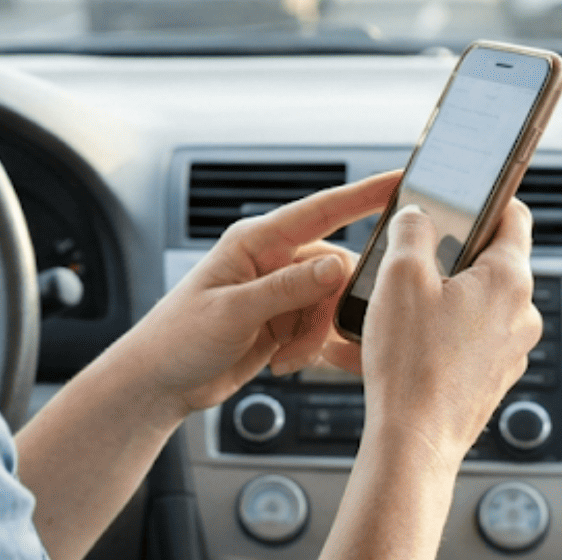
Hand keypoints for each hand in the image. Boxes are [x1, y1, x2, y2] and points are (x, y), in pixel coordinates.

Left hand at [113, 171, 398, 415]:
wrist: (159, 382)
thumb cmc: (178, 338)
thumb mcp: (233, 312)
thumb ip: (286, 289)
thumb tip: (335, 266)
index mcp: (256, 241)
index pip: (321, 210)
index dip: (365, 195)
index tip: (401, 180)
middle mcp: (272, 259)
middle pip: (334, 270)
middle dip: (329, 308)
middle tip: (306, 339)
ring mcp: (280, 291)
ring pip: (330, 304)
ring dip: (315, 335)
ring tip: (286, 358)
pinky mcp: (284, 321)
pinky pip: (319, 327)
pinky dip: (310, 348)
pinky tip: (284, 363)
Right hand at [343, 199, 541, 469]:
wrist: (414, 441)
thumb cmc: (412, 364)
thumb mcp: (399, 275)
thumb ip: (411, 230)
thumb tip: (417, 215)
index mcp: (509, 278)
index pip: (513, 214)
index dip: (485, 198)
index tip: (460, 196)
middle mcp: (521, 313)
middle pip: (487, 261)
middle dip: (445, 256)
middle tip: (407, 260)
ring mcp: (510, 349)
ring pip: (472, 303)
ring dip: (435, 298)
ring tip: (391, 310)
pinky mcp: (492, 377)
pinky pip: (464, 340)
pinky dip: (434, 334)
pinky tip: (395, 343)